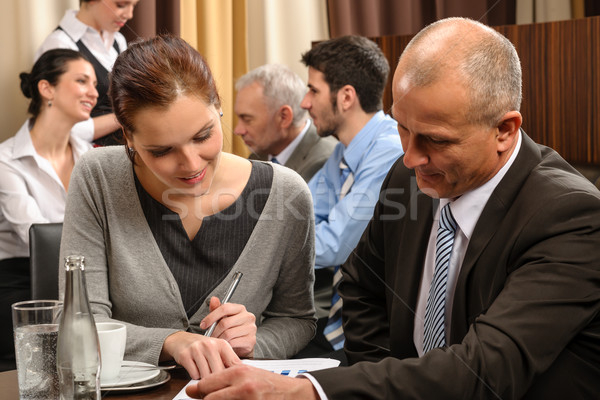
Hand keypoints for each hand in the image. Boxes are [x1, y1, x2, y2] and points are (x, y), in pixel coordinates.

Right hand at [161, 331, 240, 378]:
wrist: (181, 340)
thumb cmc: (202, 348)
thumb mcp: (218, 350)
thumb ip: (229, 362)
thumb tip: (241, 375)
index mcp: (222, 344)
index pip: (234, 364)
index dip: (234, 376)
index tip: (233, 382)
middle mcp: (210, 345)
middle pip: (219, 372)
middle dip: (217, 379)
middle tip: (215, 380)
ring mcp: (197, 349)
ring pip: (206, 376)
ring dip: (205, 378)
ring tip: (204, 372)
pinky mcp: (185, 355)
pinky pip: (194, 375)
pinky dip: (194, 376)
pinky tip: (195, 369)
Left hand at [186, 364, 318, 399]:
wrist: (292, 393)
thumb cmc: (268, 383)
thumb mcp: (247, 373)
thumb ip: (225, 377)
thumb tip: (199, 386)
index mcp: (238, 372)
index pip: (206, 383)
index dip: (197, 390)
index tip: (193, 392)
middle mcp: (242, 386)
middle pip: (209, 398)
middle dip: (204, 399)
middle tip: (205, 398)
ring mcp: (247, 399)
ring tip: (223, 397)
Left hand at [200, 297, 256, 357]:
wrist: (242, 345)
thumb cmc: (231, 329)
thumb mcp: (222, 318)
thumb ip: (216, 309)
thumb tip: (213, 299)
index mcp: (241, 308)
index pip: (225, 308)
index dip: (211, 317)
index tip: (203, 325)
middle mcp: (248, 316)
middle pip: (225, 323)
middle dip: (214, 331)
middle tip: (209, 337)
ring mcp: (251, 328)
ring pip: (228, 334)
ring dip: (219, 339)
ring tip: (216, 341)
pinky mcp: (251, 340)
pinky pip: (233, 342)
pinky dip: (225, 345)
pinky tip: (224, 345)